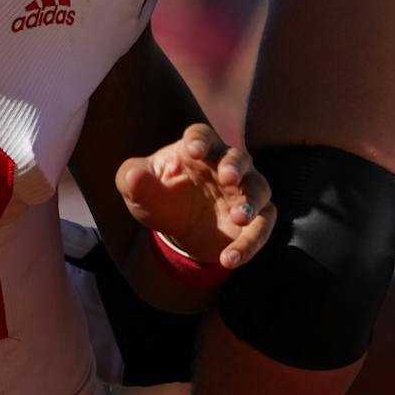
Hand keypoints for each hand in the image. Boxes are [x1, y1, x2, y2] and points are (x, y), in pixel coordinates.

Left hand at [116, 124, 274, 270]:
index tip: (194, 149)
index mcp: (197, 149)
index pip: (202, 136)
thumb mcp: (138, 191)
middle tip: (228, 177)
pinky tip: (230, 258)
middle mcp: (225, 165)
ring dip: (251, 202)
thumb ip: (133, 180)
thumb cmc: (158, 197)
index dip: (200, 140)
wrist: (177, 229)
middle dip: (234, 166)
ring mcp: (243, 191)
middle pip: (238, 158)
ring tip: (239, 218)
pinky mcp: (255, 219)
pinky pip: (262, 226)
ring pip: (258, 189)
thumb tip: (133, 176)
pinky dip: (250, 243)